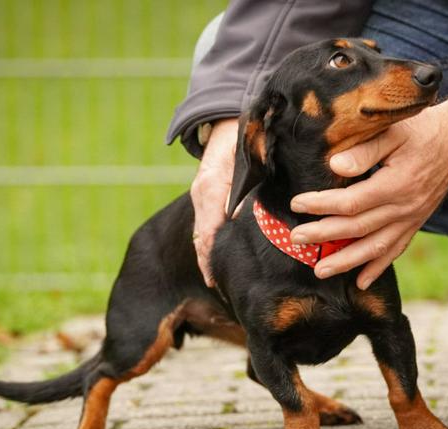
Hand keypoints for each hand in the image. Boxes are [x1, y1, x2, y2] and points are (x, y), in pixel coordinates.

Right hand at [190, 118, 238, 285]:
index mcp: (211, 188)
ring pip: (201, 232)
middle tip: (219, 286)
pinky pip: (204, 224)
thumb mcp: (246, 161)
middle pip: (202, 236)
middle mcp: (202, 195)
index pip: (210, 230)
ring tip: (216, 281)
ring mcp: (200, 195)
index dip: (212, 255)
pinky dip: (207, 243)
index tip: (216, 278)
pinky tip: (214, 259)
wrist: (226, 123)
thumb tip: (240, 217)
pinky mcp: (204, 196)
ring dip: (206, 255)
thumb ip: (243, 189)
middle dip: (208, 262)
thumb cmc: (241, 141)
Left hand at [289, 85, 447, 289]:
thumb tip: (335, 167)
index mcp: (397, 184)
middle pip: (358, 228)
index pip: (351, 202)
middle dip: (324, 236)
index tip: (296, 204)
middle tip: (296, 239)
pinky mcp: (416, 223)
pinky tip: (361, 282)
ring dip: (346, 262)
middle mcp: (405, 207)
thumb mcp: (394, 130)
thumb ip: (364, 150)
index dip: (321, 205)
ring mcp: (412, 219)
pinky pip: (396, 250)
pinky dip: (378, 267)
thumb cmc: (423, 129)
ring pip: (376, 248)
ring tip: (320, 271)